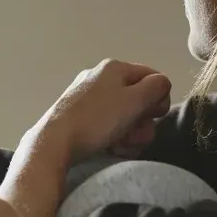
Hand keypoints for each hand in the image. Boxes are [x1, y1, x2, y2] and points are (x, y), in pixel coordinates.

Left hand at [40, 59, 171, 161]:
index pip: (154, 78)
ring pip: (124, 115)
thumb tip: (162, 85)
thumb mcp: (134, 101)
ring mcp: (88, 97)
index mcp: (115, 68)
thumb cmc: (98, 120)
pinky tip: (110, 148)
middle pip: (139, 99)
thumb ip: (156, 88)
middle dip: (142, 122)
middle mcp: (100, 77)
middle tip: (135, 137)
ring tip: (120, 146)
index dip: (160, 99)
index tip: (154, 117)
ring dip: (130, 134)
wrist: (54, 142)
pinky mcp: (79, 115)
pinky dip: (113, 137)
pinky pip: (107, 124)